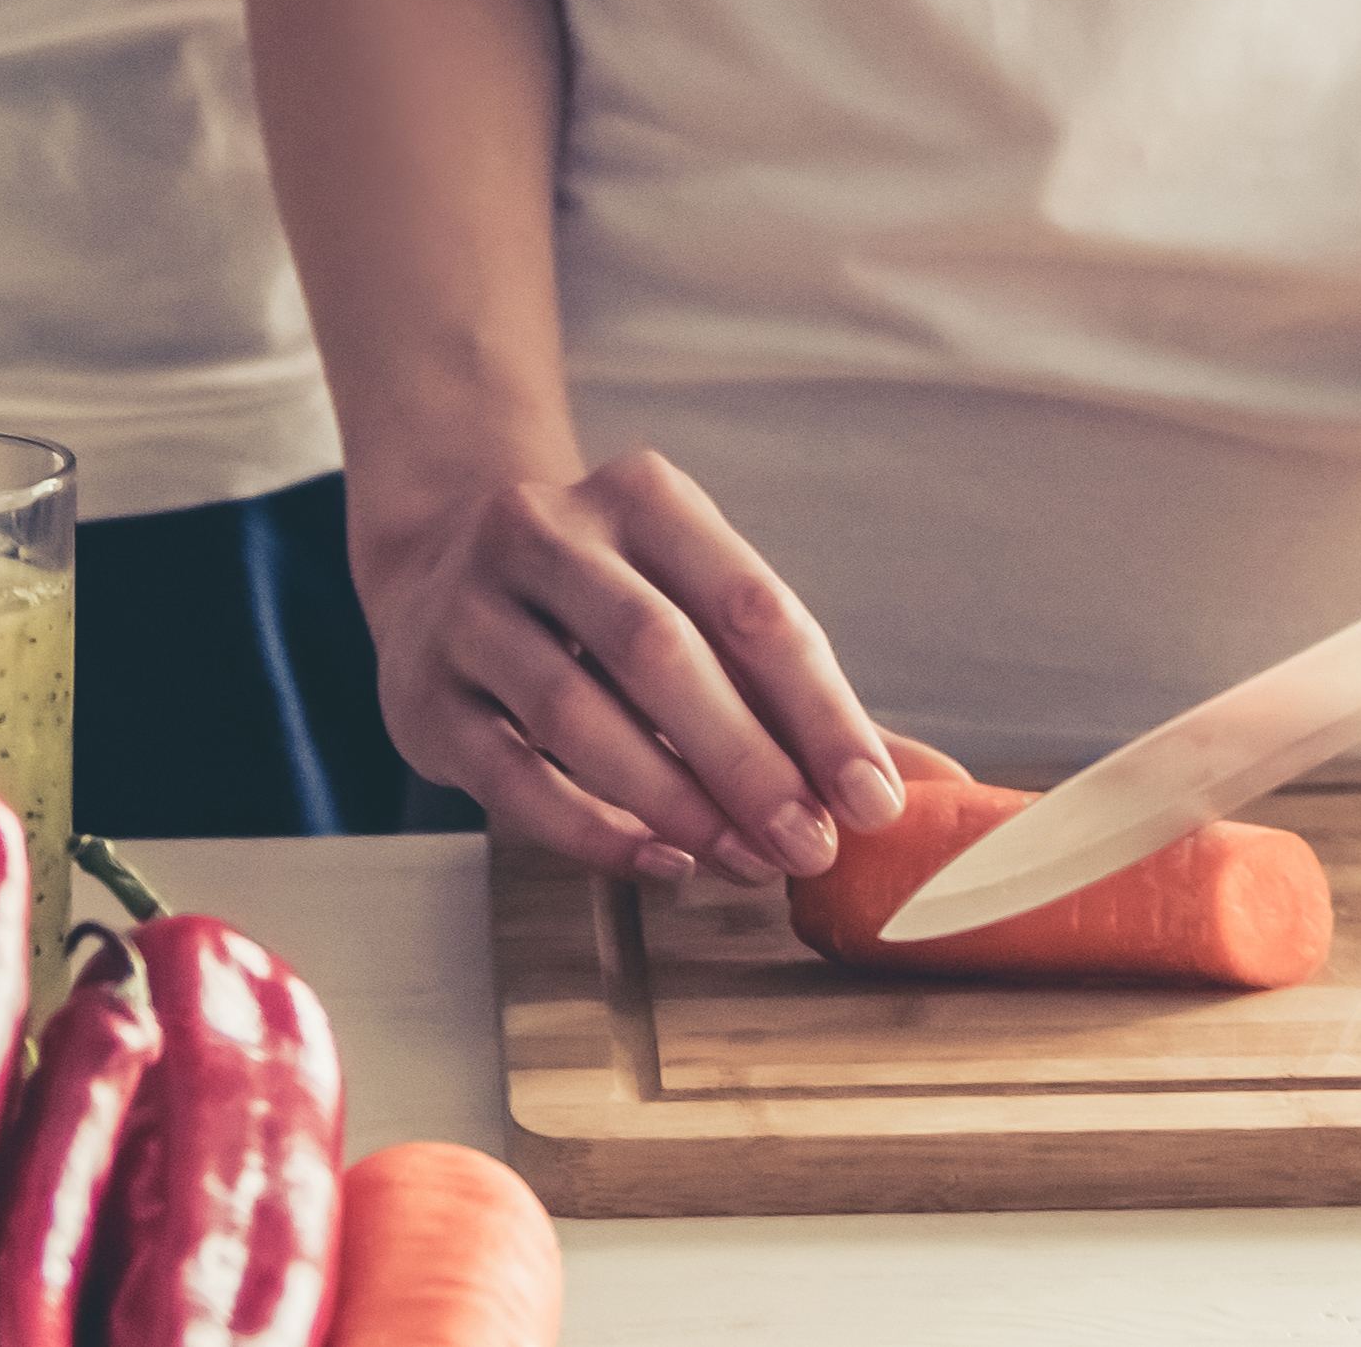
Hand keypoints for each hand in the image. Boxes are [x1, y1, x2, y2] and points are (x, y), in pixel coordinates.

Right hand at [352, 450, 915, 882]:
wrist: (440, 567)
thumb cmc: (609, 605)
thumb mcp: (702, 612)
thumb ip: (804, 698)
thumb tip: (936, 786)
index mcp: (643, 497)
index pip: (750, 604)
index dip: (819, 709)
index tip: (874, 799)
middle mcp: (547, 530)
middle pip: (660, 651)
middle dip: (748, 761)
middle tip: (810, 847)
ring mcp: (473, 606)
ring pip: (579, 711)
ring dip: (674, 799)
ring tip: (743, 863)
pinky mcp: (424, 689)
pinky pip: (511, 771)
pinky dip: (591, 827)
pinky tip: (658, 861)